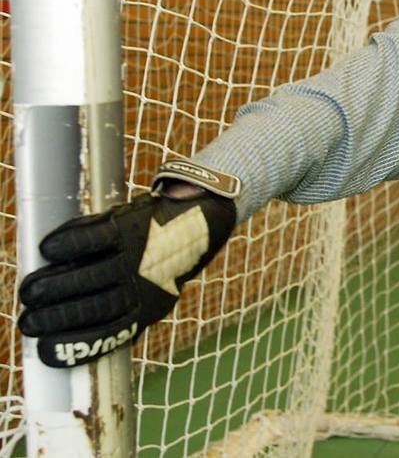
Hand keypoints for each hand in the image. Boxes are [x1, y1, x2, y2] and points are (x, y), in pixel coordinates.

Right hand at [18, 164, 237, 367]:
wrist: (197, 222)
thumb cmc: (159, 263)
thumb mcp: (150, 293)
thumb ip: (120, 314)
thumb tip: (69, 339)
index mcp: (148, 308)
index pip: (109, 334)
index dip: (75, 346)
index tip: (42, 351)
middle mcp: (144, 284)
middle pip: (96, 306)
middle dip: (56, 317)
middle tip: (26, 320)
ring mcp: (137, 254)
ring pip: (91, 274)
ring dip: (55, 284)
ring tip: (28, 291)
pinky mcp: (130, 226)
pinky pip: (95, 237)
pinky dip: (69, 243)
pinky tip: (47, 250)